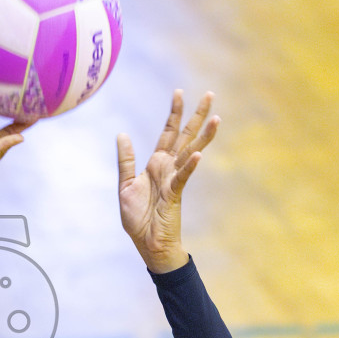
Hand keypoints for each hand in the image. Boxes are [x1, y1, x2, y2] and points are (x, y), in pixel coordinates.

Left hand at [116, 90, 218, 273]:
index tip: (179, 93)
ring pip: (190, 152)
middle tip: (209, 94)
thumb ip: (126, 160)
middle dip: (196, 116)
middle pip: (185, 136)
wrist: (147, 245)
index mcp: (156, 164)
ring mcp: (173, 180)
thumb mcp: (125, 186)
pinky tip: (198, 155)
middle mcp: (168, 168)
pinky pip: (183, 178)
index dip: (173, 114)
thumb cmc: (138, 219)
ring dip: (203, 136)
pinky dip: (190, 166)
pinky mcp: (174, 195)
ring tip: (216, 118)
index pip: (168, 133)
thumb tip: (122, 134)